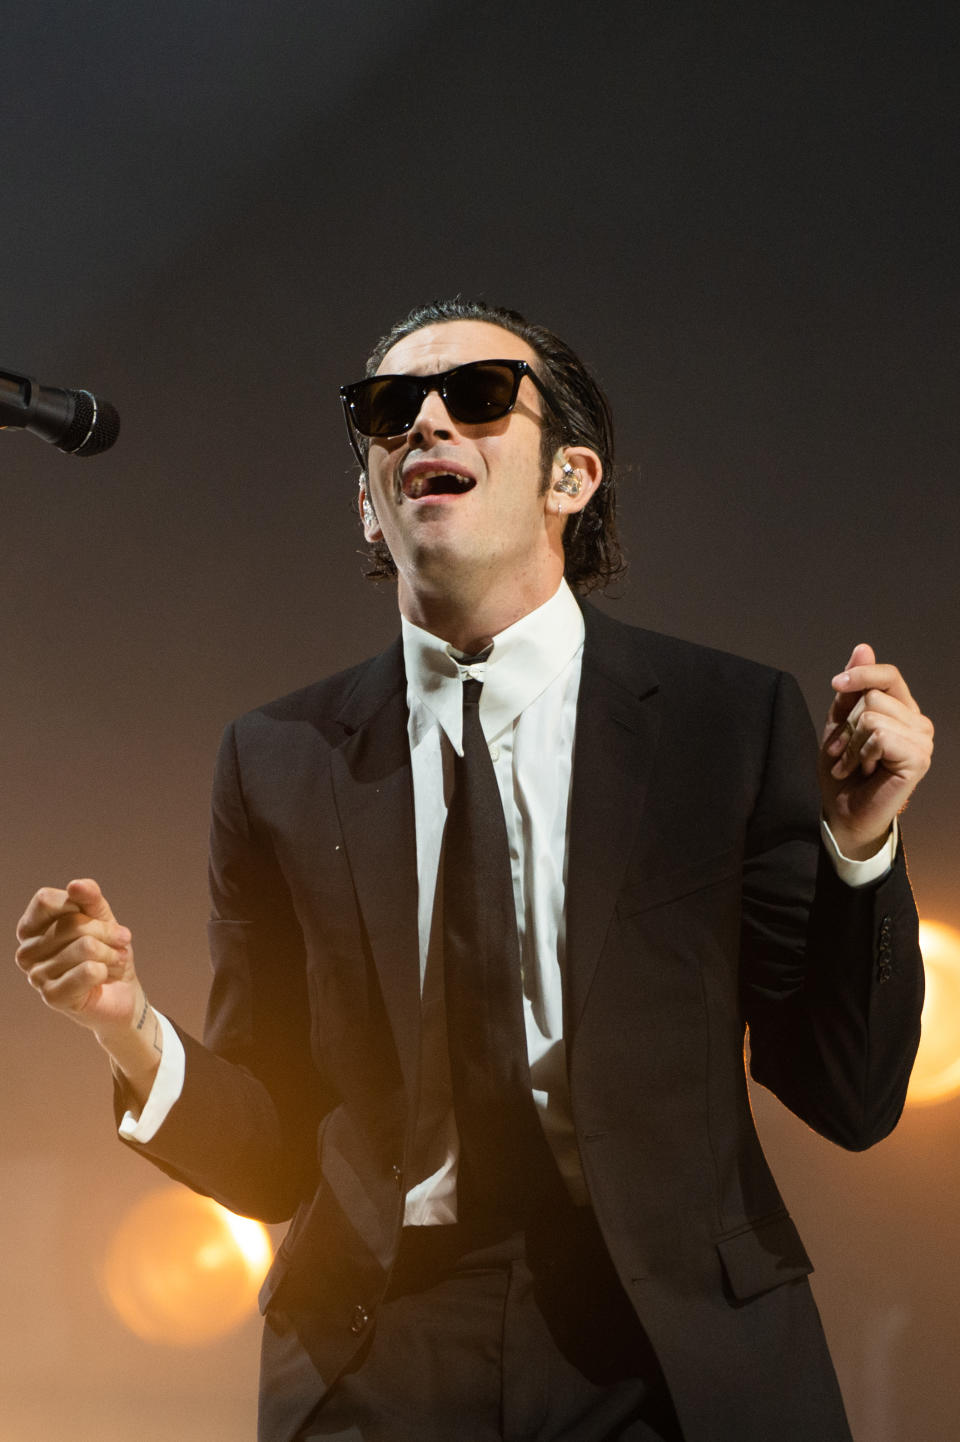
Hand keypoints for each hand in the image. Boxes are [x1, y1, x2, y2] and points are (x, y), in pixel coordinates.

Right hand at [16, 879, 161, 1097]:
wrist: (122, 992)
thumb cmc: (106, 951)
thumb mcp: (101, 917)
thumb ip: (89, 897)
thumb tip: (75, 885)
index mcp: (31, 928)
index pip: (45, 900)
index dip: (79, 903)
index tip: (97, 915)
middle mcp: (26, 952)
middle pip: (71, 923)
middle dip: (107, 931)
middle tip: (120, 941)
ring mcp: (35, 976)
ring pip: (85, 947)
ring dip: (111, 953)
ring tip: (113, 961)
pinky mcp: (52, 997)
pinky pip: (88, 971)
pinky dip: (107, 970)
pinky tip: (104, 977)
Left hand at [819, 643, 933, 859]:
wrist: (844, 812)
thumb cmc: (844, 770)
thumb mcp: (840, 722)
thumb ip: (852, 689)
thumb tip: (864, 647)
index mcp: (902, 710)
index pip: (889, 675)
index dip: (862, 674)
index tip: (836, 683)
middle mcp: (918, 722)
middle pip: (872, 695)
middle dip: (847, 724)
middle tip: (845, 752)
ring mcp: (922, 740)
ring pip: (873, 714)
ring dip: (852, 743)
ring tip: (855, 764)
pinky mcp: (919, 758)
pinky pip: (880, 735)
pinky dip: (862, 754)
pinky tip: (867, 771)